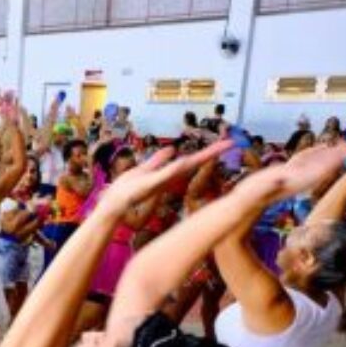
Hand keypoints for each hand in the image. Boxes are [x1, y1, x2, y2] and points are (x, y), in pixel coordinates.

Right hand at [99, 139, 231, 213]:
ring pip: (183, 161)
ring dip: (196, 154)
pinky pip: (165, 161)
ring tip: (209, 146)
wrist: (115, 204)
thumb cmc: (130, 194)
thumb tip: (182, 161)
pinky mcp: (150, 173)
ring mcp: (162, 174)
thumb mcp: (148, 180)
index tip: (230, 144)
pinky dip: (171, 155)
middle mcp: (171, 174)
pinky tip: (173, 151)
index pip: (198, 160)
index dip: (213, 151)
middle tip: (229, 142)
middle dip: (212, 150)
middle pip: (196, 159)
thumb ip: (164, 169)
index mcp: (173, 174)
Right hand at [242, 142, 345, 202]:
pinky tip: (321, 148)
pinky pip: (307, 161)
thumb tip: (275, 180)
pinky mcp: (286, 173)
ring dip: (330, 154)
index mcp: (294, 182)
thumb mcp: (255, 190)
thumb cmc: (247, 198)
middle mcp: (297, 180)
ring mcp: (293, 177)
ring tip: (343, 145)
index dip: (335, 161)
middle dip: (339, 157)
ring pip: (317, 163)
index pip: (320, 170)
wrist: (243, 207)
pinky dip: (316, 153)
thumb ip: (266, 185)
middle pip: (323, 166)